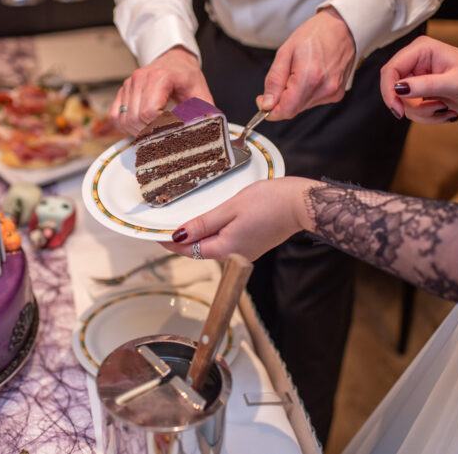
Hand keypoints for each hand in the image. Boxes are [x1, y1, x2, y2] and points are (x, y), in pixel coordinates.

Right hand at [108, 46, 212, 135]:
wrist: (175, 60)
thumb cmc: (187, 76)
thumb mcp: (200, 93)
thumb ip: (203, 113)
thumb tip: (206, 132)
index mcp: (160, 77)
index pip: (150, 112)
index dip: (160, 126)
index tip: (172, 129)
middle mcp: (140, 78)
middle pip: (136, 118)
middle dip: (149, 132)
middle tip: (163, 135)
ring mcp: (129, 84)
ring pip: (125, 120)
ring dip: (137, 131)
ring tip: (153, 132)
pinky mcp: (123, 91)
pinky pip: (115, 116)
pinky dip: (125, 126)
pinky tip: (139, 128)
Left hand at [160, 177, 316, 260]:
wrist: (302, 204)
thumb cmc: (270, 202)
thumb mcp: (230, 208)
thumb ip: (203, 223)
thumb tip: (179, 235)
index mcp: (225, 248)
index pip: (187, 250)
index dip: (169, 242)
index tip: (155, 235)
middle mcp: (234, 256)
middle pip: (199, 251)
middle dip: (182, 240)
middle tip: (165, 226)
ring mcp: (244, 252)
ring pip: (212, 246)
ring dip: (198, 237)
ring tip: (184, 222)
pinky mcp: (252, 245)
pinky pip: (225, 242)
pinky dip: (214, 234)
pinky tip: (210, 222)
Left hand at [255, 7, 355, 119]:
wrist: (342, 27)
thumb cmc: (315, 34)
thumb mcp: (285, 52)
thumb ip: (274, 80)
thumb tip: (267, 103)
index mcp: (310, 77)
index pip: (285, 110)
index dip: (270, 110)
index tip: (263, 101)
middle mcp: (324, 88)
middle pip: (292, 110)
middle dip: (280, 100)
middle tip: (280, 80)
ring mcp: (332, 92)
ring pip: (301, 107)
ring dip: (293, 96)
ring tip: (297, 73)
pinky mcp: (337, 94)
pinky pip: (312, 102)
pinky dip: (304, 94)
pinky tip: (308, 76)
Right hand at [380, 35, 457, 122]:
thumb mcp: (454, 83)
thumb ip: (425, 85)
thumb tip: (399, 88)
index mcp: (421, 50)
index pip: (391, 70)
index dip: (389, 91)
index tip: (398, 109)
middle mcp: (416, 61)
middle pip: (393, 88)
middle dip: (410, 104)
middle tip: (431, 109)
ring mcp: (417, 77)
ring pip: (402, 102)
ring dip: (422, 112)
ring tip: (444, 108)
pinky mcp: (421, 91)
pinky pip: (411, 108)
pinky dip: (426, 116)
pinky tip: (444, 110)